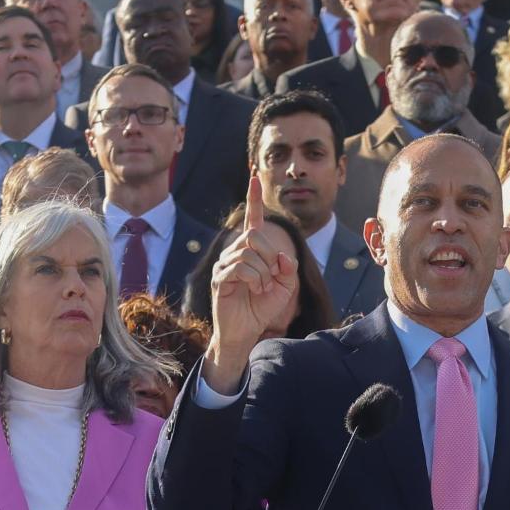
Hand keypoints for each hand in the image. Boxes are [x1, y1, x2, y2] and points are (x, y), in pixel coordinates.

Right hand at [203, 178, 298, 394]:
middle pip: (255, 236)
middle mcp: (235, 251)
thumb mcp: (285, 288)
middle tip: (269, 280)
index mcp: (251, 250)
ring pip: (250, 252)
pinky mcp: (220, 277)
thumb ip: (289, 269)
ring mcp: (225, 263)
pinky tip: (253, 290)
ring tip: (260, 289)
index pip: (253, 220)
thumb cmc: (262, 308)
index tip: (254, 177)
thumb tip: (282, 255)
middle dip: (270, 258)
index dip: (254, 199)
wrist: (246, 332)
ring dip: (263, 273)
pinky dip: (254, 279)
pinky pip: (241, 267)